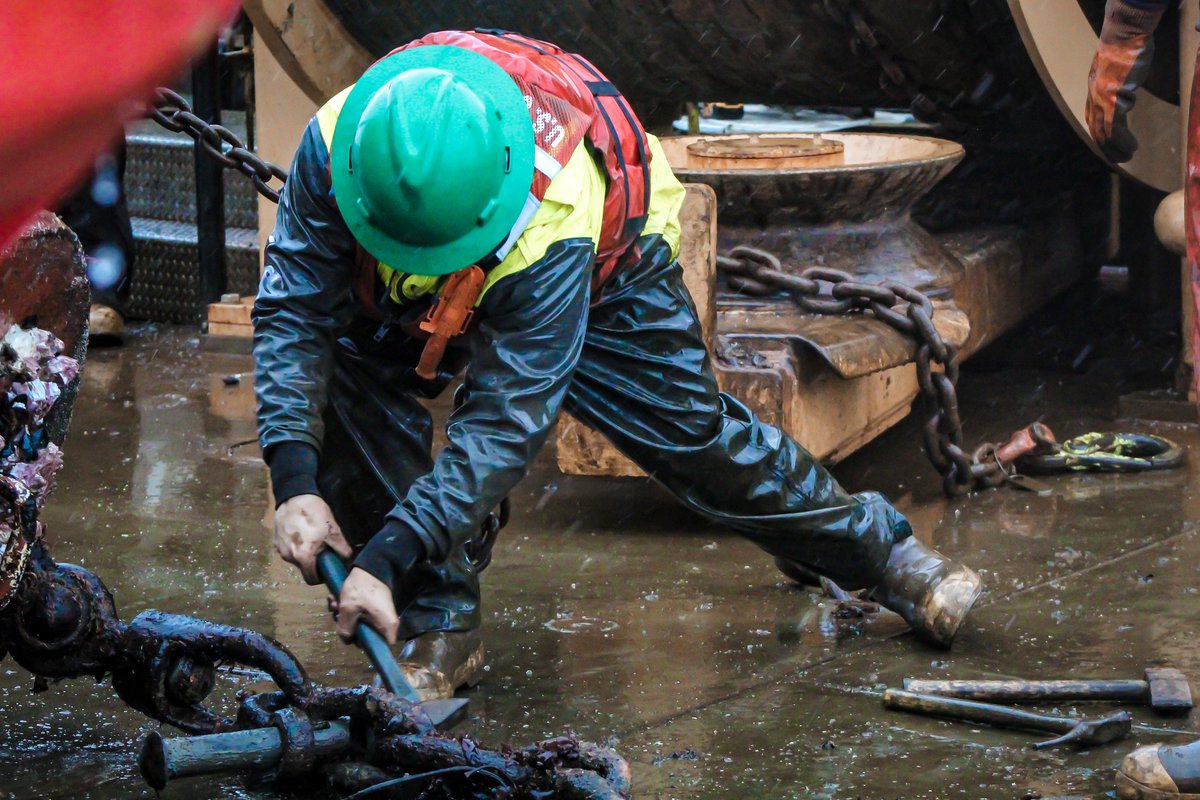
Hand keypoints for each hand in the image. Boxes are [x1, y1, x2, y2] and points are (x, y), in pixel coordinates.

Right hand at [273, 494, 351, 584]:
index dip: (321, 576)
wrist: (293, 496)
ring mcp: (280, 549)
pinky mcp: (276, 541)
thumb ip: (341, 549)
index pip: (312, 579)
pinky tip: (303, 533)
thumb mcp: (333, 530)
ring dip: (305, 553)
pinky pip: (289, 549)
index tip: (327, 567)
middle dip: (314, 563)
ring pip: (296, 559)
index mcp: (302, 557)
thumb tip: (348, 560)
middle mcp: (288, 556)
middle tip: (323, 550)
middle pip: (304, 568)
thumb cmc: (314, 513)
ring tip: (312, 538)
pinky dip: (296, 546)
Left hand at [329, 567, 400, 644]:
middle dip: (348, 626)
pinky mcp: (375, 609)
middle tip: (336, 613)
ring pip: (361, 624)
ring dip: (344, 616)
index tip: (351, 636)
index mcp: (387, 626)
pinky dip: (349, 609)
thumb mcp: (348, 609)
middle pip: (367, 636)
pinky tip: (337, 599)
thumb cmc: (362, 588)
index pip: (380, 648)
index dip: (364, 646)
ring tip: (334, 602)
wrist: (370, 565)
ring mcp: (381, 616)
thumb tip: (346, 639)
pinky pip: (361, 615)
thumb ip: (345, 629)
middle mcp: (387, 624)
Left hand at [1086, 41, 1145, 163]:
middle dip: (1106, 149)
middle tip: (1118, 160)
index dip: (1100, 138)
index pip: (1092, 123)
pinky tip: (1131, 147)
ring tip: (1127, 156)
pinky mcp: (1114, 100)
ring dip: (1116, 148)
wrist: (1123, 37)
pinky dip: (1123, 140)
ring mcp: (1102, 101)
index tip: (1108, 149)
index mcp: (1092, 95)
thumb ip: (1113, 88)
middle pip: (1095, 132)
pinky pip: (1115, 127)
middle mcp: (1093, 100)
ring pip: (1105, 133)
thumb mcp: (1112, 74)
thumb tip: (1120, 99)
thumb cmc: (1121, 51)